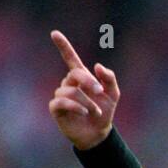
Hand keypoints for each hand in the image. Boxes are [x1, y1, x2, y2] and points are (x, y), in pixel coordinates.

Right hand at [48, 31, 119, 150]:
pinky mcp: (56, 108)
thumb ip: (109, 78)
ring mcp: (61, 95)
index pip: (70, 58)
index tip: (55, 33)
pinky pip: (62, 101)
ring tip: (95, 111)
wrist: (98, 134)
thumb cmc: (104, 112)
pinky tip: (83, 112)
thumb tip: (97, 66)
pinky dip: (75, 106)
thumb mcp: (113, 94)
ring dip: (87, 101)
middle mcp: (68, 83)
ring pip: (71, 91)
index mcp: (80, 78)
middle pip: (75, 74)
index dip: (63, 46)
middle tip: (100, 92)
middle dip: (89, 81)